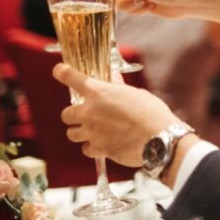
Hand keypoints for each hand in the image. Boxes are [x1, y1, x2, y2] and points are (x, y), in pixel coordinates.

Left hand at [54, 63, 177, 167]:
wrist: (159, 139)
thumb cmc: (151, 113)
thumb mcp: (136, 94)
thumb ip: (118, 88)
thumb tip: (112, 80)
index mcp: (99, 92)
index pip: (71, 77)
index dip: (62, 72)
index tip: (59, 71)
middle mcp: (89, 112)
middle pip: (66, 114)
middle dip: (74, 114)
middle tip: (88, 114)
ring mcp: (91, 132)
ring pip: (71, 133)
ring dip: (81, 131)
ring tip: (95, 130)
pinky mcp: (97, 149)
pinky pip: (86, 148)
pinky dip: (93, 146)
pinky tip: (104, 143)